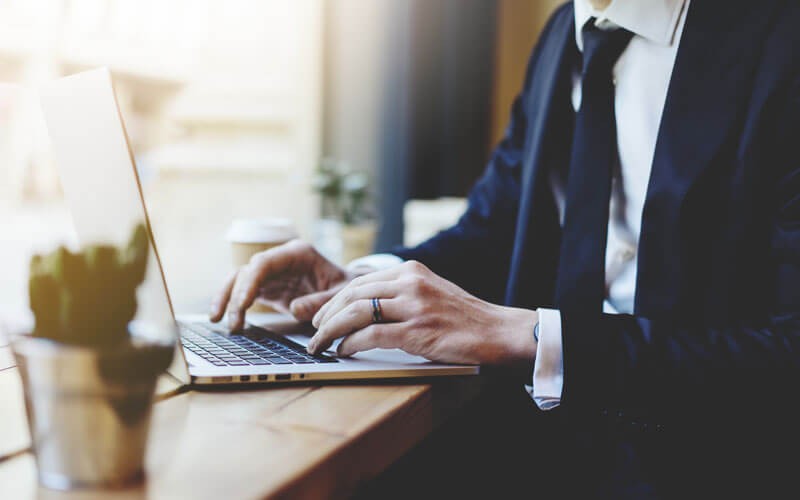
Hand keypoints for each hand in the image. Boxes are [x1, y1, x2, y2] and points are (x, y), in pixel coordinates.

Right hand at [209, 240, 359, 329]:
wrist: (351, 290)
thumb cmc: (347, 288)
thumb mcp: (342, 294)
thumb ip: (321, 301)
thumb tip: (295, 309)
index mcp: (298, 253)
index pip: (264, 262)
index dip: (250, 282)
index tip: (243, 304)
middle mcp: (281, 258)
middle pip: (248, 270)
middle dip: (236, 294)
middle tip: (233, 321)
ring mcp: (273, 272)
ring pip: (240, 279)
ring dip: (227, 297)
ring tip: (217, 319)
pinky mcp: (269, 286)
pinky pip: (245, 291)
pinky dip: (234, 303)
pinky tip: (224, 318)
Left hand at [308, 261, 537, 366]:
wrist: (497, 331)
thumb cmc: (464, 317)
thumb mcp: (430, 292)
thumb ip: (401, 293)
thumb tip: (364, 307)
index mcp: (411, 270)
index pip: (360, 281)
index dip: (334, 299)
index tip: (321, 314)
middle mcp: (410, 282)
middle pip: (352, 294)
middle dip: (326, 314)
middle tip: (314, 330)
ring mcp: (414, 306)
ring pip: (356, 312)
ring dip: (331, 330)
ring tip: (319, 344)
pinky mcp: (417, 331)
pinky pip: (372, 335)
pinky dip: (351, 343)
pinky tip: (343, 351)